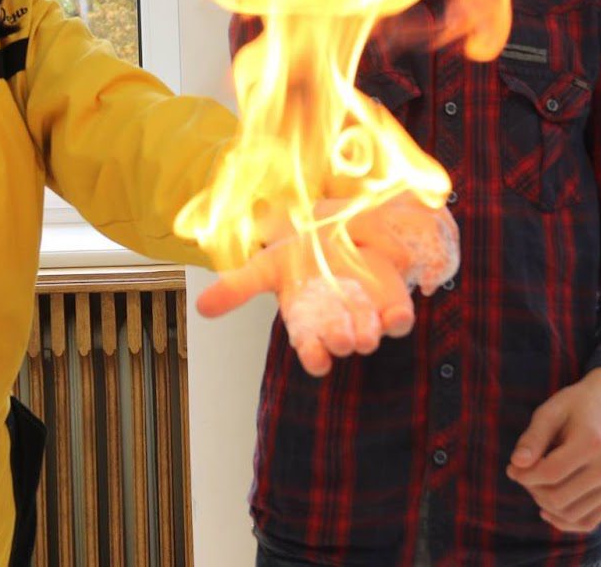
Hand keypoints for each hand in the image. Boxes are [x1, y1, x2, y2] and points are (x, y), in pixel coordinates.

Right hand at [195, 198, 458, 375]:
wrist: (340, 238)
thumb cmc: (300, 259)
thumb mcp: (268, 266)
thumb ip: (238, 287)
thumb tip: (200, 307)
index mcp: (306, 322)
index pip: (309, 348)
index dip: (313, 356)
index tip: (316, 361)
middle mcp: (337, 325)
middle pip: (341, 340)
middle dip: (342, 340)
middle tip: (343, 339)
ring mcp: (366, 316)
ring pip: (371, 333)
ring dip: (370, 334)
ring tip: (367, 333)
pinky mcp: (391, 303)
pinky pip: (399, 318)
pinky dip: (400, 318)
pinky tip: (397, 316)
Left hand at [506, 368, 600, 533]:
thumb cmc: (574, 408)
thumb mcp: (550, 412)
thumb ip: (532, 438)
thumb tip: (516, 464)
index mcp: (591, 443)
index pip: (550, 473)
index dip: (524, 475)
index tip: (511, 467)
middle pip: (558, 497)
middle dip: (532, 489)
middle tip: (523, 473)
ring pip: (570, 514)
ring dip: (544, 504)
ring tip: (536, 483)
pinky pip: (586, 523)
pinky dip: (562, 521)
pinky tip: (546, 507)